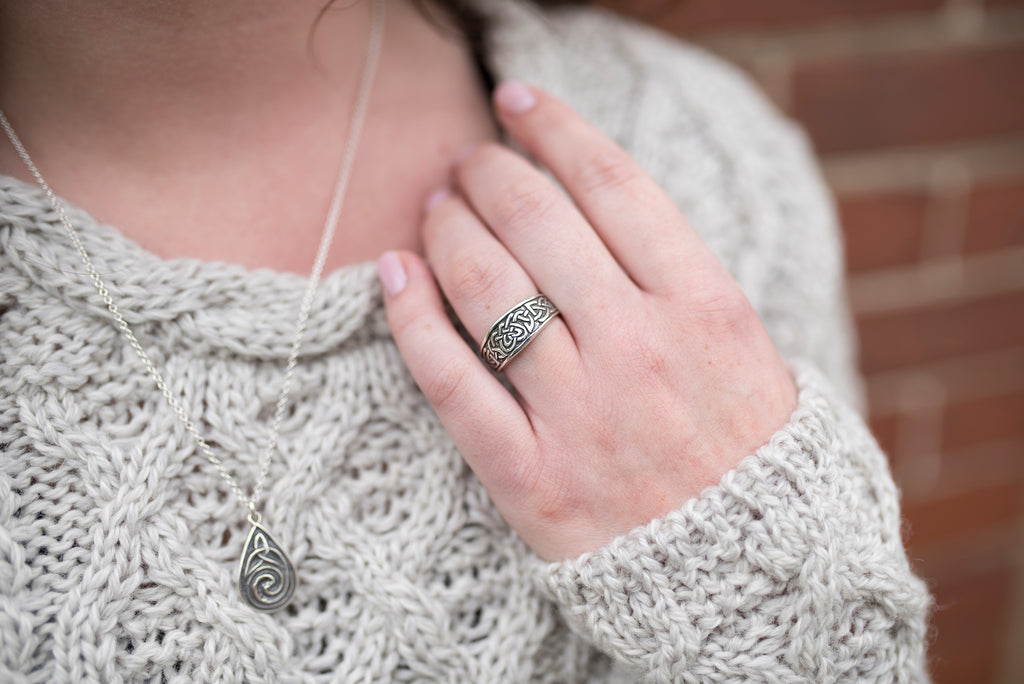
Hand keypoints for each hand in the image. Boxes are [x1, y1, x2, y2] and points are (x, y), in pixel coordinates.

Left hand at [377, 82, 796, 560]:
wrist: (749, 576)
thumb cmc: (746, 450)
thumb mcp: (741, 347)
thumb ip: (671, 277)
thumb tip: (582, 203)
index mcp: (705, 309)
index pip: (613, 186)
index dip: (555, 128)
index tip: (518, 101)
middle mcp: (640, 351)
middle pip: (538, 224)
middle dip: (490, 173)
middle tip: (468, 163)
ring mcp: (582, 415)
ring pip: (487, 289)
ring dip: (447, 229)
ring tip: (436, 208)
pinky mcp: (531, 479)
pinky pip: (452, 381)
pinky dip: (412, 317)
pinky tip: (394, 273)